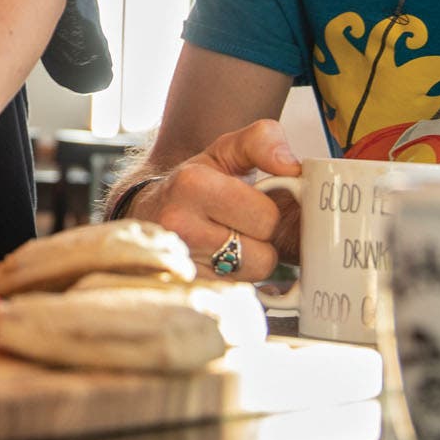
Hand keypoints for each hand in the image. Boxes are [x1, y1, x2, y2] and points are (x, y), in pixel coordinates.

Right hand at [133, 120, 302, 281]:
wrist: (147, 212)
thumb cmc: (194, 181)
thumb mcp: (226, 150)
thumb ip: (264, 141)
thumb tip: (292, 167)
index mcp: (193, 184)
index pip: (266, 218)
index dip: (266, 214)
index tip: (248, 207)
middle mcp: (179, 226)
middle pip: (263, 256)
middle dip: (260, 242)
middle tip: (238, 228)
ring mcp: (177, 264)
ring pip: (250, 280)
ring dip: (248, 265)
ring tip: (227, 246)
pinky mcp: (181, 291)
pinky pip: (234, 298)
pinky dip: (233, 283)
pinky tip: (217, 264)